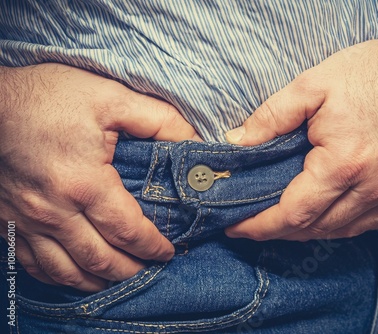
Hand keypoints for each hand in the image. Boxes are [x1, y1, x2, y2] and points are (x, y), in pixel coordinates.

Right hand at [0, 63, 198, 290]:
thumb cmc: (48, 96)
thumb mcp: (111, 97)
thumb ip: (158, 120)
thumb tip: (193, 140)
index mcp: (83, 183)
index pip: (127, 230)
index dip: (152, 246)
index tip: (168, 252)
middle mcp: (52, 211)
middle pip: (99, 258)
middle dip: (130, 270)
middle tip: (151, 270)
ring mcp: (24, 220)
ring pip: (65, 270)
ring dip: (97, 281)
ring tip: (119, 280)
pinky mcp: (5, 221)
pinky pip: (32, 263)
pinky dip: (59, 276)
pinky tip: (75, 274)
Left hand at [225, 23, 377, 240]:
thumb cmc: (377, 73)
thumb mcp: (314, 84)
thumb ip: (272, 116)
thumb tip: (238, 142)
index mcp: (344, 164)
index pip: (293, 213)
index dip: (261, 225)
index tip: (237, 228)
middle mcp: (372, 189)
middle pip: (315, 228)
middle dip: (279, 231)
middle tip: (253, 223)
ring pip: (341, 231)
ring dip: (308, 230)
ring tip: (283, 219)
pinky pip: (367, 224)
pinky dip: (339, 225)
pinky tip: (325, 214)